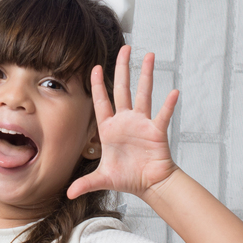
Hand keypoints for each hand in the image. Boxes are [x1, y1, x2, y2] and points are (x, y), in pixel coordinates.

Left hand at [67, 46, 179, 199]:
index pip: (102, 101)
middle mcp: (125, 121)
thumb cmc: (127, 178)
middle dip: (123, 68)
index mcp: (109, 129)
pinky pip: (163, 115)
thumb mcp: (103, 179)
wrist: (149, 185)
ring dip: (146, 75)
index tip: (96, 66)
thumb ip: (85, 183)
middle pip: (123, 89)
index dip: (99, 84)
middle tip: (125, 48)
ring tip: (150, 56)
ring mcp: (142, 124)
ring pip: (144, 94)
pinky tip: (173, 92)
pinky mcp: (156, 131)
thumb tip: (69, 194)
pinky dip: (168, 105)